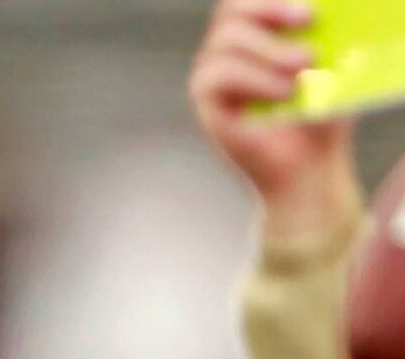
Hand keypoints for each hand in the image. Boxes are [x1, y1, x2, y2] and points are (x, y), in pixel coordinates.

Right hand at [190, 0, 357, 244]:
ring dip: (269, 49)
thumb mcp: (330, 60)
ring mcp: (213, 73)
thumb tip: (319, 8)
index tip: (309, 7)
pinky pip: (219, 75)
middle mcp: (230, 46)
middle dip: (269, 8)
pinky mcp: (206, 102)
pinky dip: (256, 79)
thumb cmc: (324, 110)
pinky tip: (284, 93)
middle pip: (232, 8)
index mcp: (259, 29)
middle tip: (308, 21)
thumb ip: (320, 31)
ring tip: (304, 67)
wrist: (308, 165)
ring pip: (227, 39)